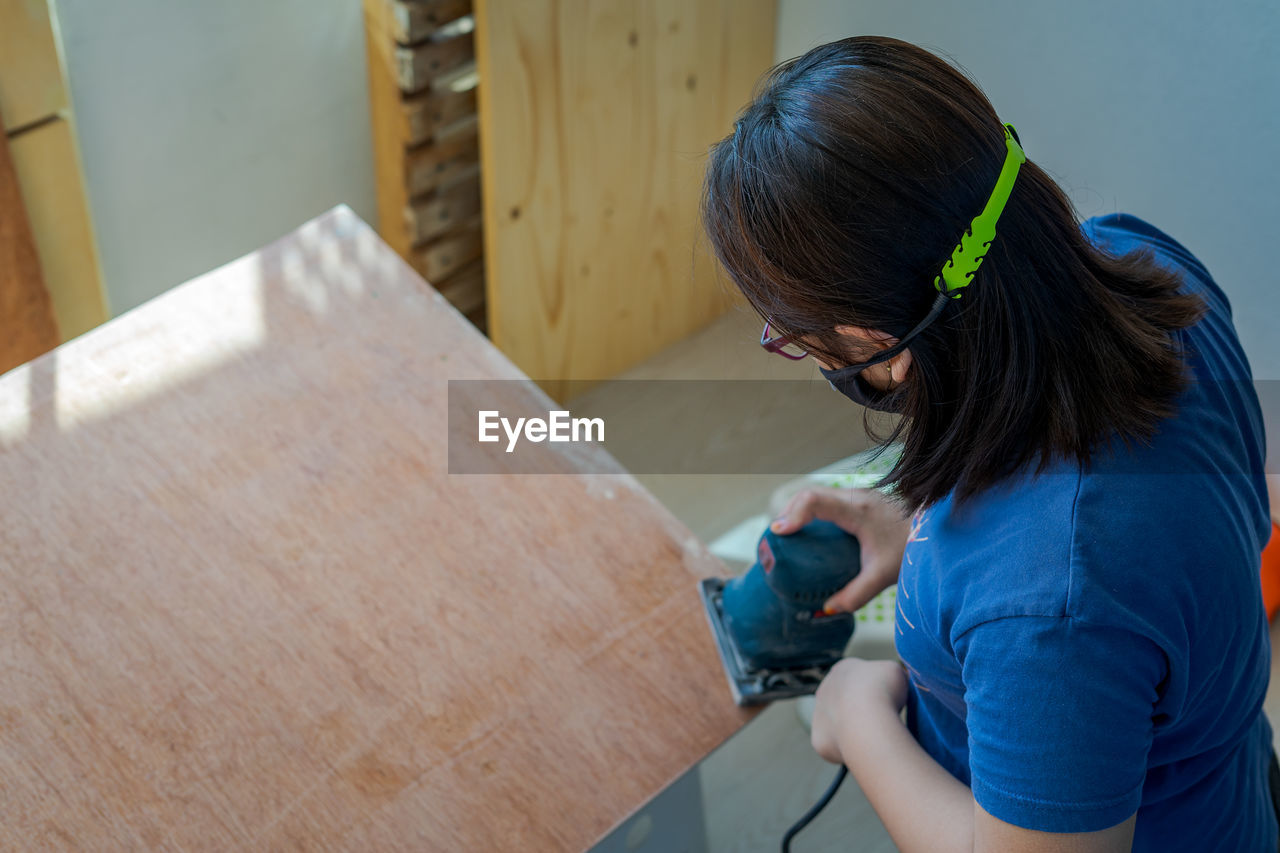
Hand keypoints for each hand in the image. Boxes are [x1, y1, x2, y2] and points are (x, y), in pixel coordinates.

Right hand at [770, 487, 910, 612]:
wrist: (938, 531)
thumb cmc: (912, 549)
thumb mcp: (882, 576)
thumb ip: (855, 595)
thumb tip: (828, 609)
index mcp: (859, 510)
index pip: (815, 500)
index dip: (793, 513)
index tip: (779, 530)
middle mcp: (856, 497)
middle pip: (810, 493)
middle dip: (789, 511)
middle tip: (777, 535)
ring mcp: (858, 495)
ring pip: (818, 493)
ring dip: (799, 509)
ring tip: (787, 532)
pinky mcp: (860, 500)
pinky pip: (827, 499)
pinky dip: (811, 511)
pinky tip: (808, 528)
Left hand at [810, 657, 909, 764]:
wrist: (867, 720)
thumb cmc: (883, 692)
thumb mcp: (895, 671)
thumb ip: (889, 676)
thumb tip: (891, 685)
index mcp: (843, 669)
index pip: (860, 679)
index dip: (877, 690)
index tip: (888, 700)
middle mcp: (825, 689)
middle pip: (847, 701)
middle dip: (862, 710)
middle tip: (881, 720)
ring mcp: (819, 715)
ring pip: (839, 723)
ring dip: (854, 729)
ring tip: (874, 735)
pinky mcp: (819, 739)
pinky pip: (836, 746)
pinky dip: (849, 749)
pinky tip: (863, 748)